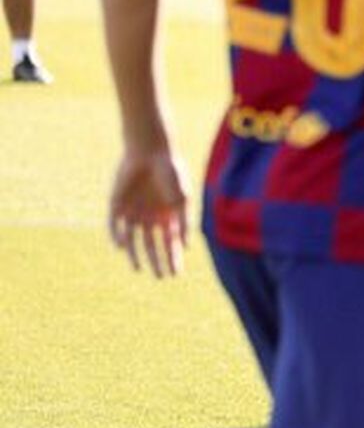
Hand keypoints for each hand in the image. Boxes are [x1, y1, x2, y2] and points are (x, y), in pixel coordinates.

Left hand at [108, 149, 188, 277]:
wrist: (149, 151)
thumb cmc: (171, 171)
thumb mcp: (182, 199)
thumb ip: (184, 222)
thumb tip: (185, 246)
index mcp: (167, 215)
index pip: (170, 242)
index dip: (173, 258)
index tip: (175, 274)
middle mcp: (150, 216)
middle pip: (152, 244)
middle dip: (157, 261)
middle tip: (160, 277)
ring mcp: (133, 211)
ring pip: (133, 239)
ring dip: (136, 255)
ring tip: (139, 269)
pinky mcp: (117, 204)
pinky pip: (115, 225)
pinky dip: (117, 236)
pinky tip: (122, 246)